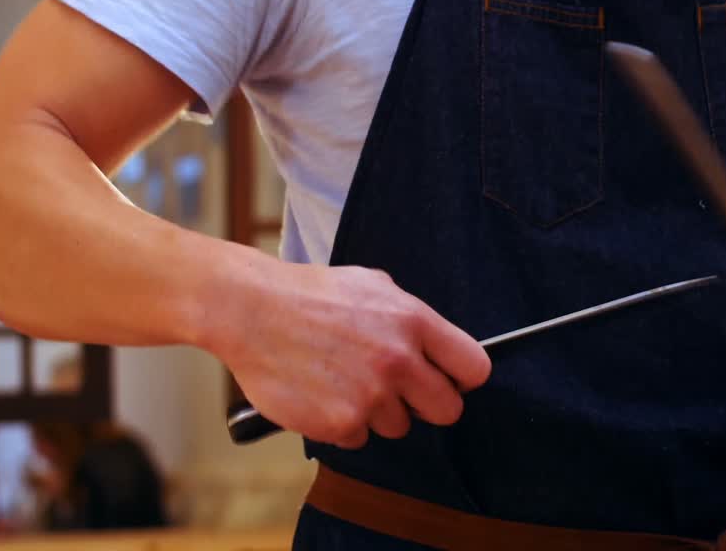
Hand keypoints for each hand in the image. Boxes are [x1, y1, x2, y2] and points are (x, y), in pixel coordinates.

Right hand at [207, 264, 491, 448]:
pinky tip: (323, 394)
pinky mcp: (340, 423)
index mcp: (414, 322)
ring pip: (399, 426)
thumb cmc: (312, 295)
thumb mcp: (375, 286)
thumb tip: (441, 345)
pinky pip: (359, 438)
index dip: (463, 378)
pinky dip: (343, 424)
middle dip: (427, 404)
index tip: (450, 380)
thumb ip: (412, 318)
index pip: (475, 368)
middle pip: (447, 409)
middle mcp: (399, 361)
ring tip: (345, 380)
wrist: (250, 310)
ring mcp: (370, 395)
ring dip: (378, 412)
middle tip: (401, 392)